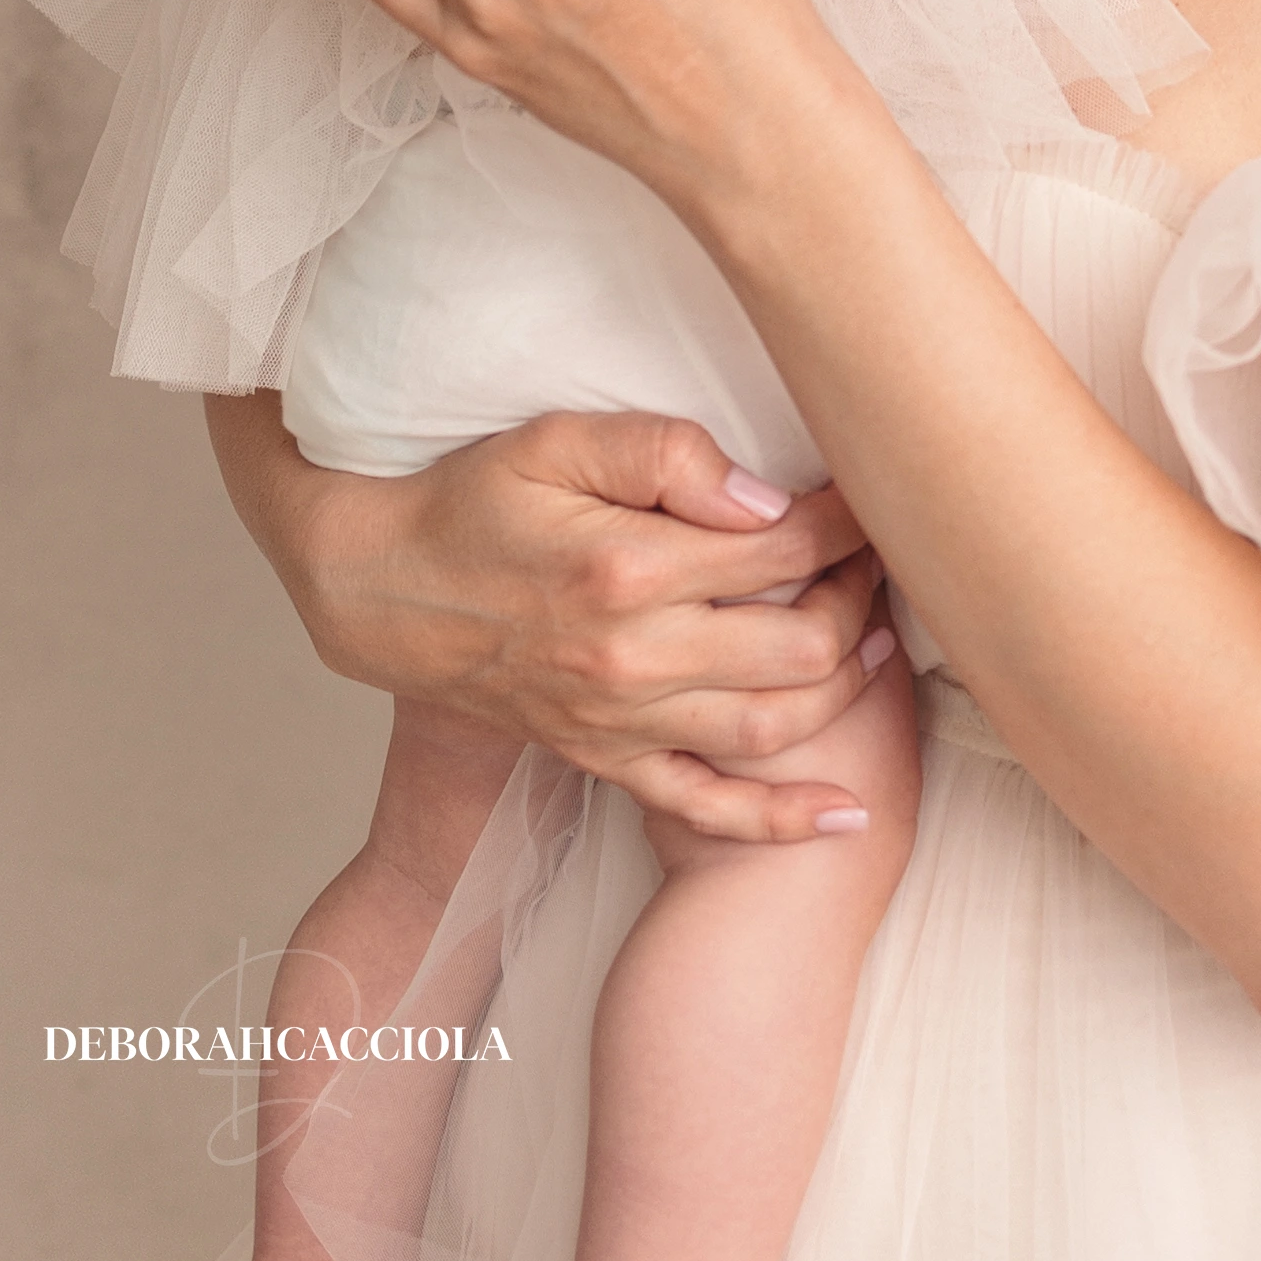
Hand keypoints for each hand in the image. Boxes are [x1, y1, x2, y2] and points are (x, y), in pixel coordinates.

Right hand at [206, 396, 899, 838]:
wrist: (381, 589)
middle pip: (799, 643)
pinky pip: (705, 806)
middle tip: (880, 560)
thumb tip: (764, 499)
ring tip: (876, 641)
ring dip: (846, 688)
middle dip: (859, 598)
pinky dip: (781, 819)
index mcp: (628, 569)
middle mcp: (632, 658)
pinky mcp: (605, 758)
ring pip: (773, 725)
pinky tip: (846, 813)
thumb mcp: (555, 441)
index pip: (783, 549)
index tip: (873, 495)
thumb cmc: (471, 501)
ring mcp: (621, 720)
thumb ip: (666, 455)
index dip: (846, 521)